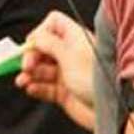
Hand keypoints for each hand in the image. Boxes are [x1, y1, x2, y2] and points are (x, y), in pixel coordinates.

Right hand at [15, 10, 97, 129]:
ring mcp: (67, 74)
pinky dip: (36, 87)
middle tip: (26, 65)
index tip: (32, 44)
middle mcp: (71, 54)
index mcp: (75, 39)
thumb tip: (35, 37)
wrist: (110, 109)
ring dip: (29, 74)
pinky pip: (44, 87)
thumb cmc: (96, 79)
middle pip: (43, 48)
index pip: (53, 24)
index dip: (40, 32)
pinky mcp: (64, 92)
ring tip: (23, 80)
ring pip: (41, 69)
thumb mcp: (69, 54)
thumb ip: (48, 43)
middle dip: (31, 56)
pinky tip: (32, 88)